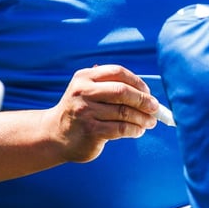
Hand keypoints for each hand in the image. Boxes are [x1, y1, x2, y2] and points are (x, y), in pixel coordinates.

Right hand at [42, 65, 160, 163]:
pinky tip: (138, 131)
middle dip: (143, 100)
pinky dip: (134, 129)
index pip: (117, 72)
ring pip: (124, 112)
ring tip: (150, 122)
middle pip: (122, 91)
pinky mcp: (90, 130)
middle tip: (155, 108)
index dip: (137, 81)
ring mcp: (85, 111)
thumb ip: (110, 85)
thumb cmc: (81, 111)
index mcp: (85, 77)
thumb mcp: (88, 90)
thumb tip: (147, 93)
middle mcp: (83, 91)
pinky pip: (120, 128)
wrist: (54, 135)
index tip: (148, 91)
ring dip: (142, 117)